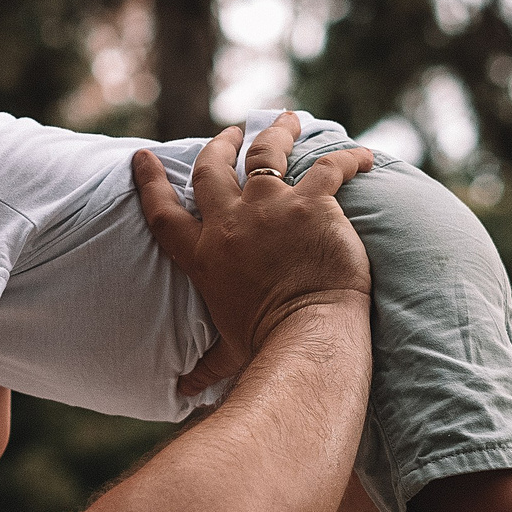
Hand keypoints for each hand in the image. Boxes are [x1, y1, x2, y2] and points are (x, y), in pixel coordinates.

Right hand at [133, 113, 371, 390]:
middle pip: (215, 169)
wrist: (306, 335)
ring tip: (289, 117)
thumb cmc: (266, 349)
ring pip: (267, 150)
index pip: (165, 212)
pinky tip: (367, 155)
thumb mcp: (227, 354)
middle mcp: (230, 225)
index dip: (151, 181)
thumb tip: (182, 394)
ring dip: (277, 130)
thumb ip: (204, 366)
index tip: (144, 156)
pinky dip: (351, 157)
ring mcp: (271, 208)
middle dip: (220, 144)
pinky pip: (331, 167)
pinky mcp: (313, 203)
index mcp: (204, 256)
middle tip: (230, 131)